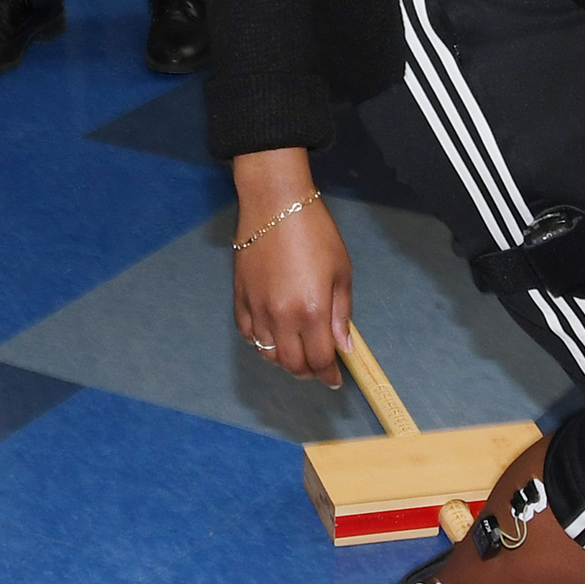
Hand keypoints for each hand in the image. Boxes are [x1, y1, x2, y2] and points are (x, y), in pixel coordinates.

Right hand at [229, 147, 352, 386]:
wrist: (274, 204)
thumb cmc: (314, 231)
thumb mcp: (341, 271)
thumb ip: (341, 312)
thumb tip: (344, 344)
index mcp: (312, 311)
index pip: (319, 360)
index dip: (329, 375)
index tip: (335, 379)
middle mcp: (282, 317)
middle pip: (292, 364)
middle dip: (308, 372)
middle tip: (319, 367)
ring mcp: (257, 309)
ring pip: (268, 353)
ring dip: (285, 359)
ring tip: (298, 350)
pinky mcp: (240, 297)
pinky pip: (248, 333)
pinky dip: (261, 342)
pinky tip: (273, 334)